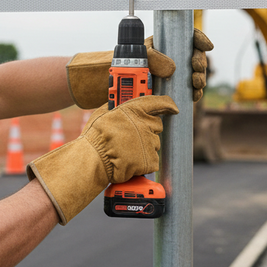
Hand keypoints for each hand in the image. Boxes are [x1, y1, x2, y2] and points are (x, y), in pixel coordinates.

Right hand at [27, 94, 178, 223]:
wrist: (93, 159)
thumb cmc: (95, 137)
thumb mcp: (104, 113)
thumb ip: (117, 107)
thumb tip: (119, 104)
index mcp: (135, 110)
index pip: (158, 102)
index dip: (167, 104)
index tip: (172, 108)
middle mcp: (145, 124)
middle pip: (156, 126)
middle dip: (148, 130)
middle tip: (133, 137)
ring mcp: (149, 143)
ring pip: (153, 144)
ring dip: (144, 147)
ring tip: (126, 152)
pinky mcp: (150, 160)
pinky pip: (152, 161)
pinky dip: (143, 163)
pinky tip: (130, 162)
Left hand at [66, 28, 213, 107]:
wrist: (111, 87)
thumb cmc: (121, 68)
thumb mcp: (136, 59)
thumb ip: (153, 59)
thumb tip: (172, 67)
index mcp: (162, 45)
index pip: (186, 36)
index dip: (198, 38)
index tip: (206, 46)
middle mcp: (169, 58)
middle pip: (194, 55)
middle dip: (200, 62)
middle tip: (196, 69)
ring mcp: (171, 74)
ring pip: (193, 73)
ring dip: (199, 79)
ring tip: (195, 85)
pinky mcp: (171, 89)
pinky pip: (188, 89)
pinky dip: (193, 92)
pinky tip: (193, 95)